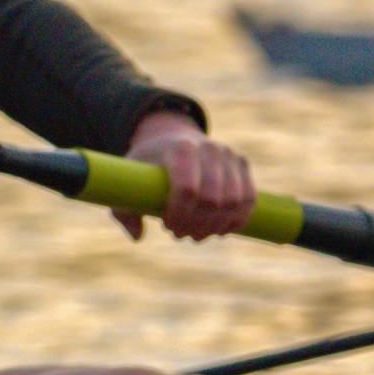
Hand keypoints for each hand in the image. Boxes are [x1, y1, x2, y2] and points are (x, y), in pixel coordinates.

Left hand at [116, 111, 254, 241]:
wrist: (174, 138)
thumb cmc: (148, 165)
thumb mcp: (128, 182)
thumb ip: (124, 210)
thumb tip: (138, 236)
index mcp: (180, 148)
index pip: (188, 189)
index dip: (179, 215)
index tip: (167, 225)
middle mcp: (209, 148)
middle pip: (211, 200)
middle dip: (196, 224)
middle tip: (180, 234)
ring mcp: (229, 155)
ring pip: (233, 203)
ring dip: (215, 226)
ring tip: (197, 234)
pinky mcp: (242, 164)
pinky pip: (249, 199)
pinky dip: (236, 220)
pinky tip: (219, 230)